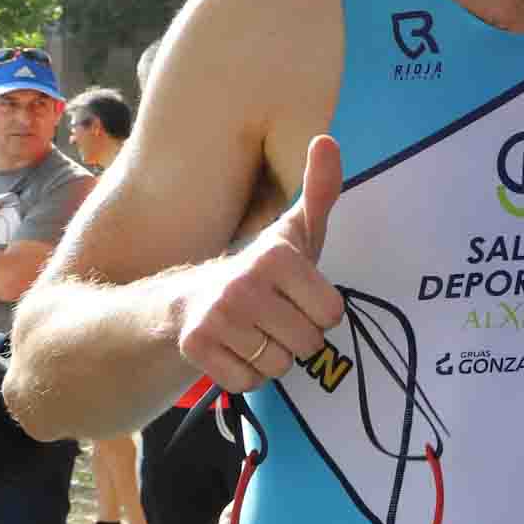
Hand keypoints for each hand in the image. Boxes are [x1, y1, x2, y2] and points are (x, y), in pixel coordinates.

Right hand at [179, 136, 345, 394]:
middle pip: (309, 344)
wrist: (190, 298)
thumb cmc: (261, 268)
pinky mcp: (195, 346)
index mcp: (277, 257)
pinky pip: (248, 383)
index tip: (298, 296)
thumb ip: (320, 190)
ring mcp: (217, 317)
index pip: (333, 314)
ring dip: (272, 357)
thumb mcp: (294, 231)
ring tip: (255, 331)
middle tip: (275, 316)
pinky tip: (234, 349)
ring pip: (279, 366)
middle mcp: (244, 284)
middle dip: (298, 336)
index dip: (320, 311)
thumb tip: (327, 140)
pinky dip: (245, 374)